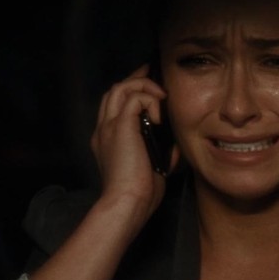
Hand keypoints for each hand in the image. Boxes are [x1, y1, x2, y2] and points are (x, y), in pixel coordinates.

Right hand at [90, 65, 177, 218]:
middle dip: (136, 79)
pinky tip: (161, 117)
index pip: (115, 105)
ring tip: (161, 95)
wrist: (127, 203)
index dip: (133, 92)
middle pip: (115, 90)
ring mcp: (109, 126)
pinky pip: (135, 97)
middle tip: (156, 76)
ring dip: (143, 86)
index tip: (153, 89)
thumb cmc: (140, 194)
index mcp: (108, 139)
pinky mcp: (120, 126)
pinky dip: (150, 100)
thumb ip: (160, 153)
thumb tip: (175, 145)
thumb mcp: (152, 169)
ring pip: (121, 87)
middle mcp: (104, 129)